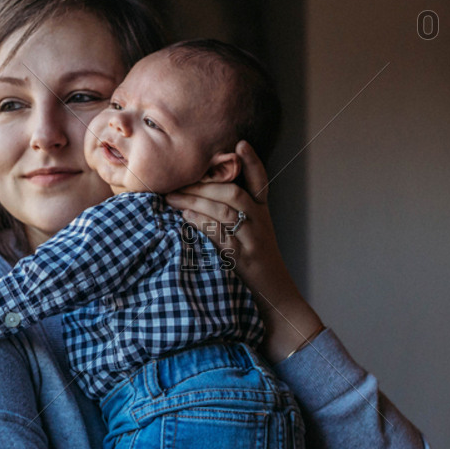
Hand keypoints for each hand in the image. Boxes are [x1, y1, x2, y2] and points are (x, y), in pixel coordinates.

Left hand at [165, 140, 323, 361]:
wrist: (277, 304)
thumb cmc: (256, 274)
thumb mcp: (251, 242)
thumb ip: (233, 223)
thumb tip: (198, 207)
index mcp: (264, 217)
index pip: (261, 183)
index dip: (252, 162)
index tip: (240, 144)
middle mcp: (261, 225)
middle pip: (233, 192)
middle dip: (204, 184)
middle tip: (176, 182)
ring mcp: (253, 241)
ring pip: (226, 209)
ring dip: (196, 200)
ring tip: (172, 198)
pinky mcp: (243, 259)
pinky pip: (220, 234)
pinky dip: (201, 223)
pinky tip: (184, 218)